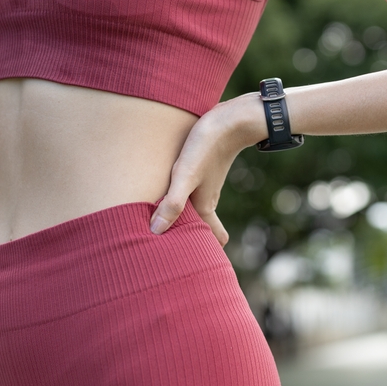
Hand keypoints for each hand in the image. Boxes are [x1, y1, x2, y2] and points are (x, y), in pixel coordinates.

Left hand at [149, 93, 266, 244]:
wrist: (231, 119)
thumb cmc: (206, 148)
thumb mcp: (185, 175)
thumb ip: (173, 203)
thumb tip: (155, 232)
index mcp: (204, 207)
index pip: (213, 238)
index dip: (205, 253)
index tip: (194, 266)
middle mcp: (206, 199)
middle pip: (204, 227)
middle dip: (194, 241)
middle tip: (174, 252)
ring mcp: (205, 184)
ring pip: (197, 210)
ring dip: (185, 221)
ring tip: (164, 229)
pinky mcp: (201, 170)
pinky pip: (192, 193)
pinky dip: (182, 202)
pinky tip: (167, 195)